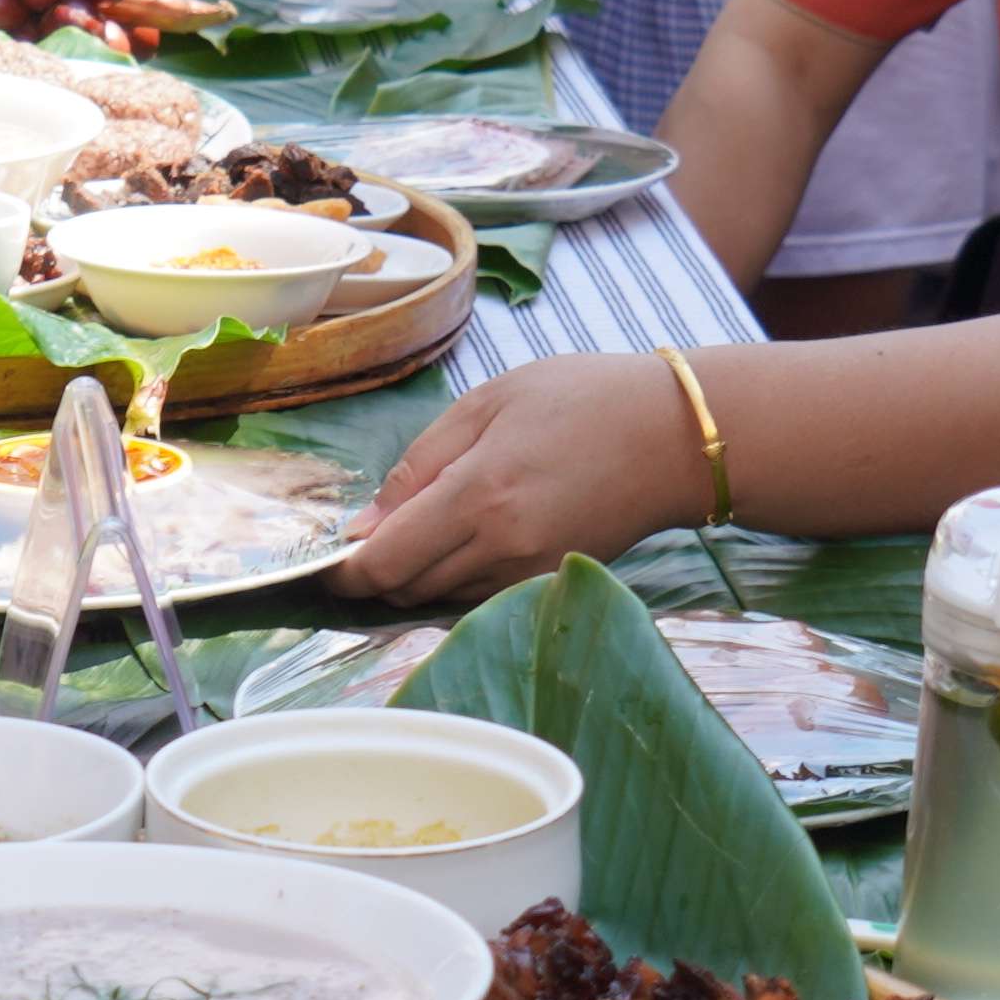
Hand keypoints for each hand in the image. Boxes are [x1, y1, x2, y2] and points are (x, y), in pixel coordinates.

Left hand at [337, 349, 714, 596]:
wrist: (673, 438)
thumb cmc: (581, 400)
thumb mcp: (487, 403)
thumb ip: (418, 465)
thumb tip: (363, 527)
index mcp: (478, 495)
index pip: (384, 561)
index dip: (343, 569)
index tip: (326, 558)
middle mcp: (500, 547)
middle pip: (405, 589)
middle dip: (375, 572)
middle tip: (371, 533)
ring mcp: (527, 574)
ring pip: (438, 599)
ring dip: (415, 575)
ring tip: (421, 528)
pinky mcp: (548, 583)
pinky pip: (476, 598)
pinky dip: (453, 580)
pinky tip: (462, 541)